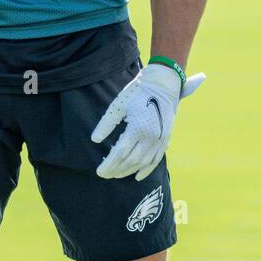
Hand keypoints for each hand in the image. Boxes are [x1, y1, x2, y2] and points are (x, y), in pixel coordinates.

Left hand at [91, 63, 204, 180]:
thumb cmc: (137, 92)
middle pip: (131, 160)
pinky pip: (156, 160)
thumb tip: (95, 139)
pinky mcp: (166, 139)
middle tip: (105, 175)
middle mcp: (150, 137)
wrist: (162, 83)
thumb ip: (106, 124)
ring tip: (116, 175)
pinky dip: (147, 170)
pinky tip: (137, 176)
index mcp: (137, 128)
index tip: (99, 171)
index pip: (120, 153)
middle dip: (116, 170)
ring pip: (143, 162)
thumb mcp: (119, 105)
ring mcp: (160, 139)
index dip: (109, 164)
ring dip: (129, 171)